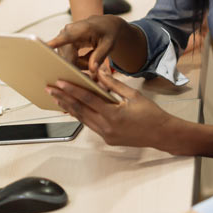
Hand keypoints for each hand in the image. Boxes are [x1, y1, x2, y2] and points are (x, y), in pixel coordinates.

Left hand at [47, 70, 183, 149]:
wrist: (161, 134)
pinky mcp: (107, 139)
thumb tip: (98, 73)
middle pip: (80, 110)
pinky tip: (73, 108)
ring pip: (83, 119)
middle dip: (64, 98)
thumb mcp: (133, 95)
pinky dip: (81, 115)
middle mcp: (106, 127)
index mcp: (113, 115)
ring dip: (69, 107)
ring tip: (57, 97)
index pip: (88, 100)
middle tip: (50, 89)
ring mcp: (106, 135)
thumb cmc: (151, 113)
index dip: (72, 90)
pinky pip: (90, 125)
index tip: (59, 83)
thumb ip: (113, 84)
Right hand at [48, 16, 127, 73]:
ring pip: (67, 60)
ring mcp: (63, 37)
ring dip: (79, 65)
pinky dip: (77, 62)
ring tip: (92, 61)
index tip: (41, 47)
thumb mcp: (109, 45)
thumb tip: (92, 70)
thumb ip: (100, 56)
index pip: (65, 38)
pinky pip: (67, 59)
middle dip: (80, 66)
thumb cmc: (109, 33)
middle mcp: (68, 31)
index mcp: (81, 29)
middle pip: (67, 57)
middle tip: (94, 70)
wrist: (106, 24)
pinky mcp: (62, 42)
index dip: (54, 43)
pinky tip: (87, 59)